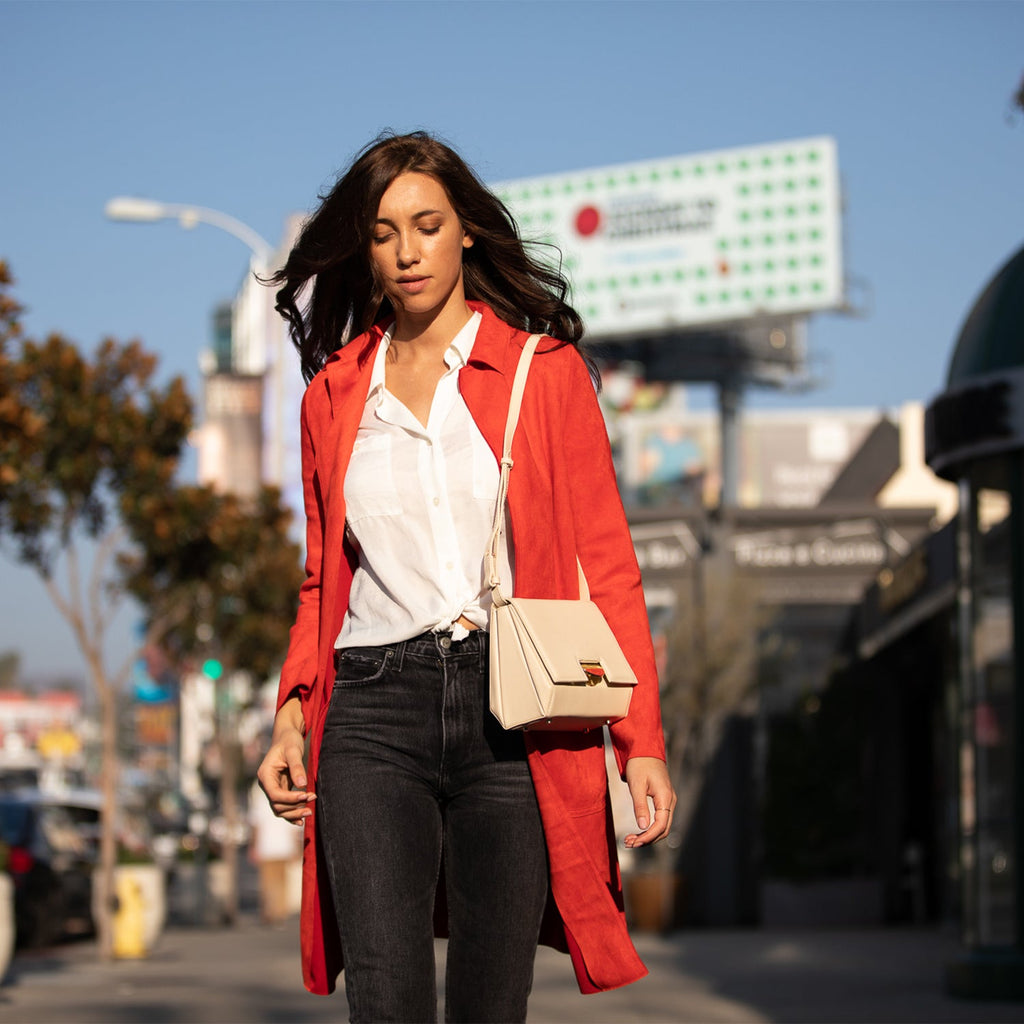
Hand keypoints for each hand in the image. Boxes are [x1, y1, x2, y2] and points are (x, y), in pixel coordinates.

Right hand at [256, 697, 314, 824]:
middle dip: (294, 806)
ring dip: (294, 812)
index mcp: (265, 774)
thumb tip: (302, 785)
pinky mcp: (281, 789)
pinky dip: (292, 814)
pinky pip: (284, 806)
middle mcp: (267, 784)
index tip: (306, 795)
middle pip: (277, 805)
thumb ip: (297, 767)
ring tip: (310, 811)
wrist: (287, 736)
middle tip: (312, 800)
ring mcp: (273, 788)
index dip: (290, 799)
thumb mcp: (293, 751)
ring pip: (280, 809)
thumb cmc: (289, 741)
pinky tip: (302, 820)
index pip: (274, 794)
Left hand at [622, 756, 674, 848]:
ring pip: (661, 825)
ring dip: (647, 835)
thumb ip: (640, 806)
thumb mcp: (636, 785)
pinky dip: (649, 827)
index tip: (634, 842)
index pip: (661, 825)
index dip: (648, 836)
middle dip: (647, 839)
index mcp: (665, 797)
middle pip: (663, 829)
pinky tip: (637, 831)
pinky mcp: (663, 800)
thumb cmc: (639, 764)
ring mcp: (668, 800)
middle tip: (628, 843)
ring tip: (630, 840)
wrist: (644, 749)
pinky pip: (659, 819)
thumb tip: (643, 827)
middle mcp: (670, 800)